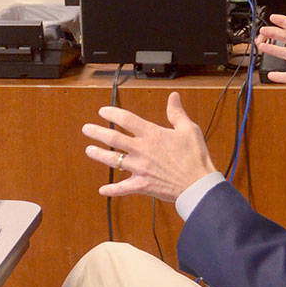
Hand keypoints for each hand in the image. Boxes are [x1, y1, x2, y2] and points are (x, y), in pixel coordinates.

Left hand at [82, 92, 216, 202]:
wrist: (199, 185)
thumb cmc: (195, 157)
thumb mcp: (189, 130)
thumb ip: (176, 113)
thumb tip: (173, 97)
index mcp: (152, 135)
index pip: (126, 120)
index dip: (112, 114)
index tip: (103, 112)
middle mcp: (142, 150)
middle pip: (113, 139)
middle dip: (97, 132)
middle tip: (86, 129)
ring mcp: (140, 168)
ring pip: (112, 160)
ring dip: (98, 155)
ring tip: (89, 150)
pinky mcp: (142, 184)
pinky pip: (122, 188)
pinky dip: (111, 190)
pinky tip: (102, 190)